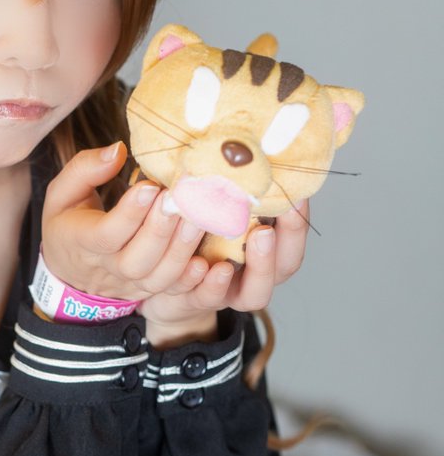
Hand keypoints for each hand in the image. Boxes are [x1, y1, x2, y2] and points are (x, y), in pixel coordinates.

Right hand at [41, 142, 309, 346]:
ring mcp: (132, 284)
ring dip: (185, 247)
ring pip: (161, 275)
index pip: (106, 233)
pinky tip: (214, 256)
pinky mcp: (152, 290)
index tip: (150, 185)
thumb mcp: (62, 193)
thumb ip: (83, 170)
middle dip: (163, 228)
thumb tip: (116, 151)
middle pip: (138, 258)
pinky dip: (195, 277)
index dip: (129, 212)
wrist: (72, 272)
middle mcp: (109, 269)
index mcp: (83, 242)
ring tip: (205, 215)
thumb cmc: (70, 222)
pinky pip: (176, 289)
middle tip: (186, 198)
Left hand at [140, 200, 309, 347]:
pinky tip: (204, 266)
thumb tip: (241, 153)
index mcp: (267, 250)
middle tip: (268, 226)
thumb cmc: (194, 234)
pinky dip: (209, 284)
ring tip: (253, 240)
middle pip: (284, 269)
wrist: (158, 276)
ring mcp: (229, 293)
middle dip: (283, 242)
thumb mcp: (215, 209)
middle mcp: (255, 275)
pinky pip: (207, 298)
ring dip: (257, 266)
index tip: (296, 197)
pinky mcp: (197, 302)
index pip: (293, 239)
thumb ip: (233, 193)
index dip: (297, 222)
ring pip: (254, 293)